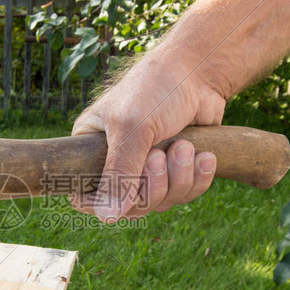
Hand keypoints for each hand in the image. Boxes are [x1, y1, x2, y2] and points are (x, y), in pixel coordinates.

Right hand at [71, 49, 226, 221]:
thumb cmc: (156, 88)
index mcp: (92, 149)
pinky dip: (198, 178)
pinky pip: (184, 194)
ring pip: (160, 202)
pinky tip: (205, 156)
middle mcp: (117, 162)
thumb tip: (107, 217)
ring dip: (179, 178)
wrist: (200, 72)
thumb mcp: (132, 128)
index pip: (84, 196)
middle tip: (161, 155)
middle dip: (153, 186)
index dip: (103, 203)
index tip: (126, 192)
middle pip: (129, 206)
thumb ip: (119, 174)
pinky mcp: (176, 169)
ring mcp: (148, 168)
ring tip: (186, 146)